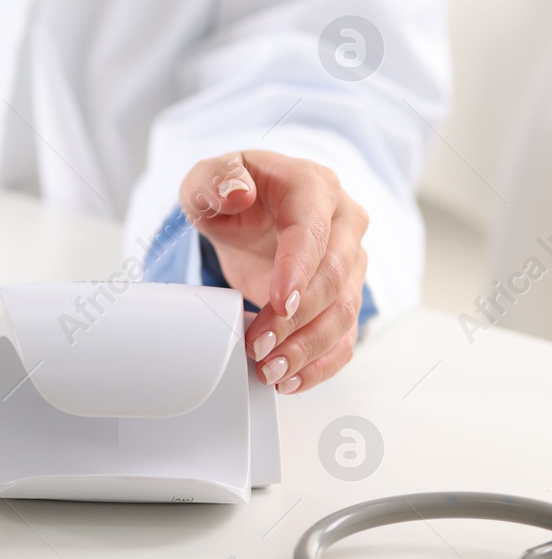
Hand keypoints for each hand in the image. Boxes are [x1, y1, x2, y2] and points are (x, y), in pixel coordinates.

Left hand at [180, 151, 368, 394]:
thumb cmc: (231, 191)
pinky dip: (321, 363)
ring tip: (270, 371)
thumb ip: (216, 178)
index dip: (299, 269)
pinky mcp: (344, 294)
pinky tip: (292, 380)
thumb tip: (238, 192)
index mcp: (313, 186)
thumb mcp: (209, 178)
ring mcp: (350, 261)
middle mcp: (344, 222)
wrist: (249, 209)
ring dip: (308, 347)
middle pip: (334, 277)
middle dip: (296, 319)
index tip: (278, 303)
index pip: (313, 230)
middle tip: (257, 347)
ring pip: (344, 312)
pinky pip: (345, 335)